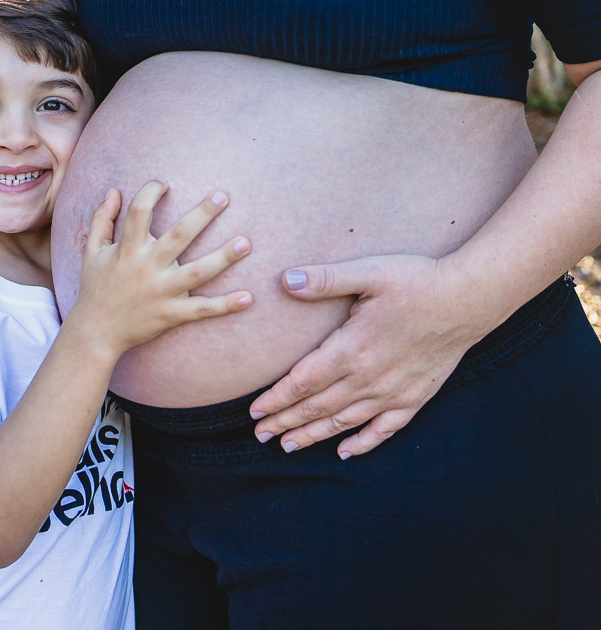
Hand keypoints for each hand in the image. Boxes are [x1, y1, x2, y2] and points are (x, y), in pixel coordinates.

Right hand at [75, 181, 251, 355]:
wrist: (94, 333)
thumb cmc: (95, 287)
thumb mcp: (91, 251)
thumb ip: (101, 219)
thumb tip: (114, 191)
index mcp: (127, 249)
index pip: (139, 211)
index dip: (151, 192)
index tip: (164, 183)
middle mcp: (146, 267)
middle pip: (178, 235)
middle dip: (202, 215)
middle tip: (223, 196)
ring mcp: (160, 292)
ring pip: (197, 273)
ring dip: (223, 258)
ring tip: (245, 243)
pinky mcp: (170, 315)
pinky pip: (201, 310)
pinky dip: (225, 305)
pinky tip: (248, 297)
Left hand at [250, 254, 487, 457]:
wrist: (468, 299)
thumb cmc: (416, 280)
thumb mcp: (368, 272)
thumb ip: (325, 279)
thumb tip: (284, 279)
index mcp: (353, 348)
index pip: (304, 381)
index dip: (277, 398)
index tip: (254, 411)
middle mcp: (370, 378)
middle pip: (319, 407)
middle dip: (286, 422)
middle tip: (259, 435)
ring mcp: (393, 392)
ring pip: (345, 422)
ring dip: (314, 435)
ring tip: (288, 445)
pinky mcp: (415, 397)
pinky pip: (384, 429)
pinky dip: (363, 443)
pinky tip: (346, 452)